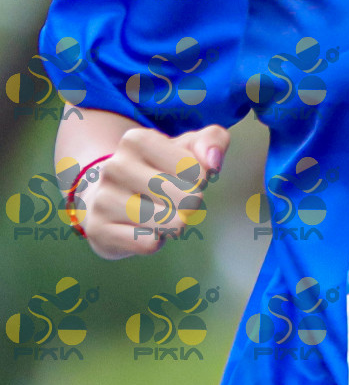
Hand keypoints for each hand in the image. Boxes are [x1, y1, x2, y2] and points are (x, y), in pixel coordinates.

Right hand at [73, 124, 230, 259]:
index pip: (195, 170)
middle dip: (191, 204)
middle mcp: (114, 166)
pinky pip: (148, 243)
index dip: (201, 179)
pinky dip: (156, 240)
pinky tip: (144, 229)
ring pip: (169, 223)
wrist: (107, 199)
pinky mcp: (98, 230)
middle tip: (177, 200)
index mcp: (136, 140)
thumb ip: (213, 141)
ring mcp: (103, 199)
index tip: (186, 177)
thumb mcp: (188, 148)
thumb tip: (213, 162)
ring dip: (174, 224)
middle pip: (186, 199)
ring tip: (161, 213)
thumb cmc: (160, 170)